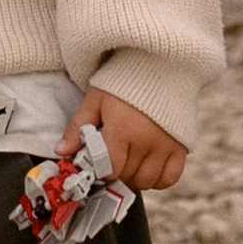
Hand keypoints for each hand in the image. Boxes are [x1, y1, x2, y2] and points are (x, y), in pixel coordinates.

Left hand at [61, 88, 186, 192]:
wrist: (159, 62)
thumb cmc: (123, 80)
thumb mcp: (96, 98)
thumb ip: (78, 127)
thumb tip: (61, 152)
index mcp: (122, 128)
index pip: (109, 169)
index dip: (100, 170)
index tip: (97, 162)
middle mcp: (146, 140)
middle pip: (126, 177)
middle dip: (115, 172)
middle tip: (111, 159)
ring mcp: (165, 144)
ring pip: (147, 181)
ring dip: (134, 177)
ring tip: (128, 161)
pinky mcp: (181, 145)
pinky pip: (170, 178)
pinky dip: (158, 179)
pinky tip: (148, 166)